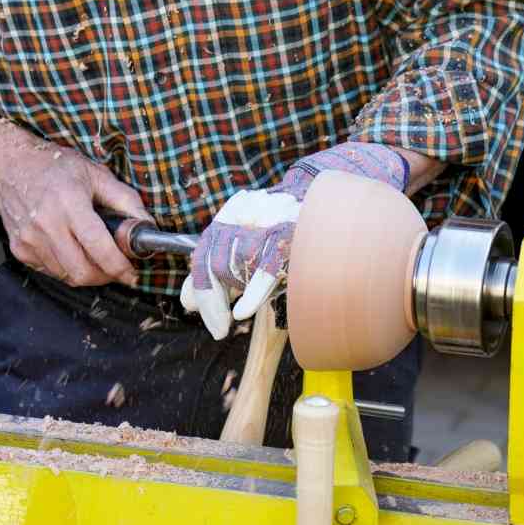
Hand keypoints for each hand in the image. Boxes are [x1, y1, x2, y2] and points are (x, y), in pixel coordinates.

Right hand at [0, 112, 149, 285]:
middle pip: (83, 272)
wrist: (7, 166)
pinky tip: (71, 249)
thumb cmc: (54, 167)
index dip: (120, 267)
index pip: (99, 248)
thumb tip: (147, 226)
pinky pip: (52, 272)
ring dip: (88, 273)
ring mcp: (30, 240)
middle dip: (106, 276)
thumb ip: (126, 200)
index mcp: (69, 203)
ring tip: (95, 255)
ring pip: (68, 276)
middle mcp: (46, 224)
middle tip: (117, 267)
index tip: (132, 273)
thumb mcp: (96, 174)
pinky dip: (68, 268)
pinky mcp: (20, 250)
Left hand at [181, 142, 422, 338]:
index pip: (202, 251)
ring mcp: (268, 222)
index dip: (195, 285)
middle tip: (218, 328)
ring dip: (232, 297)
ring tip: (236, 316)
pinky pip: (265, 267)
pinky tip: (243, 312)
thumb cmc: (292, 229)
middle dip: (211, 301)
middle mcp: (246, 213)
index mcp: (233, 213)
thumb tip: (187, 301)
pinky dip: (252, 294)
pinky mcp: (290, 233)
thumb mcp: (254, 241)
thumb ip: (221, 267)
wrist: (336, 196)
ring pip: (237, 266)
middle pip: (215, 263)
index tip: (194, 310)